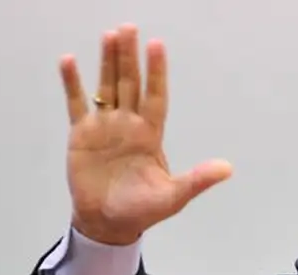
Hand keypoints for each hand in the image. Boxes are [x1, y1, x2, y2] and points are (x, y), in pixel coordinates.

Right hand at [59, 24, 232, 244]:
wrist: (108, 223)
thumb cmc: (142, 210)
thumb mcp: (174, 196)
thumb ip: (197, 179)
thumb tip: (228, 169)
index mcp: (150, 135)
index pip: (155, 96)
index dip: (156, 72)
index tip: (156, 46)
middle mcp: (128, 124)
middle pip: (130, 84)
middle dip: (129, 57)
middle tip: (129, 28)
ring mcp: (104, 127)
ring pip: (106, 87)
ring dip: (107, 62)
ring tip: (109, 35)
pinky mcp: (82, 135)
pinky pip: (77, 104)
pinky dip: (73, 84)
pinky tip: (69, 61)